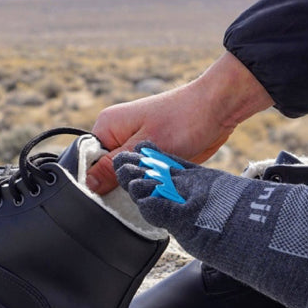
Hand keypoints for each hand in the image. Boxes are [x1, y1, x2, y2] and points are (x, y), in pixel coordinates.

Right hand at [86, 51, 272, 194]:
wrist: (219, 109)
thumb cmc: (185, 118)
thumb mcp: (146, 147)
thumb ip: (115, 167)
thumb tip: (88, 184)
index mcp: (107, 127)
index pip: (88, 164)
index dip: (96, 185)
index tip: (112, 199)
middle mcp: (117, 135)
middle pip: (106, 173)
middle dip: (121, 187)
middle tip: (138, 193)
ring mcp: (135, 145)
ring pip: (127, 177)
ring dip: (139, 185)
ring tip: (154, 186)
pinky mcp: (152, 154)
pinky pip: (144, 175)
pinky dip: (151, 183)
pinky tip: (161, 186)